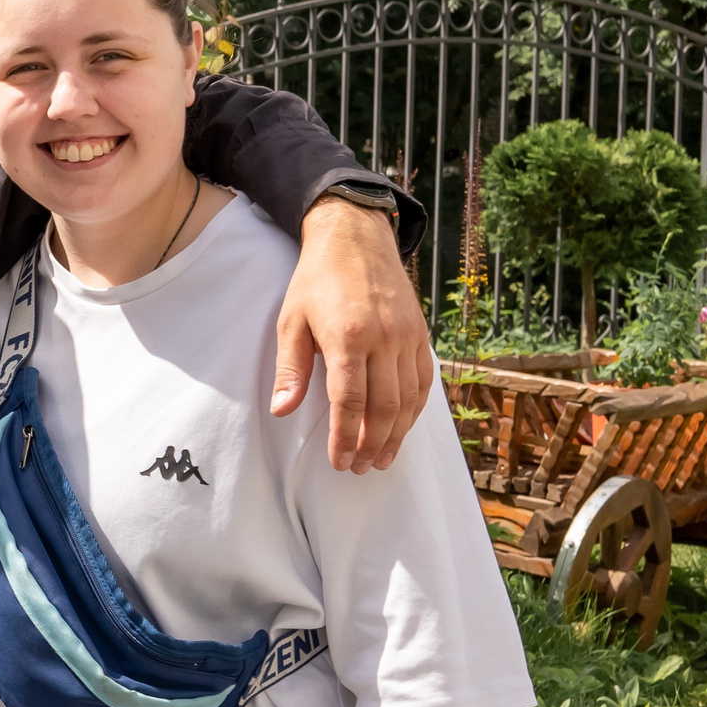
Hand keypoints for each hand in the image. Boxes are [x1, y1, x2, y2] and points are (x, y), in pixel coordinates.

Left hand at [273, 195, 432, 473]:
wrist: (355, 238)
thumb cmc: (316, 280)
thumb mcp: (290, 321)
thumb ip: (290, 369)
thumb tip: (282, 410)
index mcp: (348, 337)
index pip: (350, 402)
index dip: (346, 437)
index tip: (340, 462)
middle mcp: (384, 339)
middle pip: (385, 407)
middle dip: (372, 443)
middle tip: (360, 468)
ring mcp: (406, 336)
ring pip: (409, 398)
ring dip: (397, 433)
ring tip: (381, 458)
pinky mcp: (419, 333)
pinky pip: (423, 379)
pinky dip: (416, 408)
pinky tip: (404, 426)